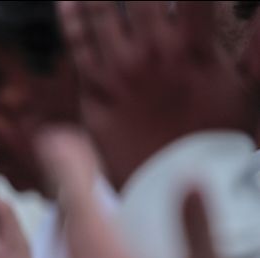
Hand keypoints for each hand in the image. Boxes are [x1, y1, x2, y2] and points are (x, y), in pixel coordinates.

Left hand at [59, 1, 256, 188]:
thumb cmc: (213, 140)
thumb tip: (258, 21)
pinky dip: (72, 17)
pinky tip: (67, 0)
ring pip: (103, 10)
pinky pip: (78, 45)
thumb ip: (256, 51)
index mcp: (195, 49)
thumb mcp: (247, 92)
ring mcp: (121, 70)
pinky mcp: (94, 90)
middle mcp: (155, 53)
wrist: (169, 187)